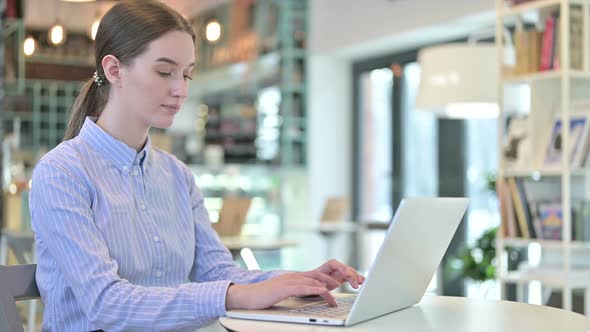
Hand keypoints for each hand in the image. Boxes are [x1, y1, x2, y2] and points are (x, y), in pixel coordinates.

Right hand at [225, 259, 364, 309]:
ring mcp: (292, 280)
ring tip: (347, 288)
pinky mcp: (285, 287)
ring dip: (334, 283)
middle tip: (358, 281)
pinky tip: (326, 293)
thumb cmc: (268, 296)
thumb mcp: (291, 292)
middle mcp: (298, 275)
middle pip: (326, 270)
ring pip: (318, 278)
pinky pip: (304, 287)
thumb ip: (306, 290)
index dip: (342, 272)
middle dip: (344, 274)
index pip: (326, 270)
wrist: (248, 297)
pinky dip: (317, 290)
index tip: (356, 278)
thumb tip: (322, 292)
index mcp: (301, 276)